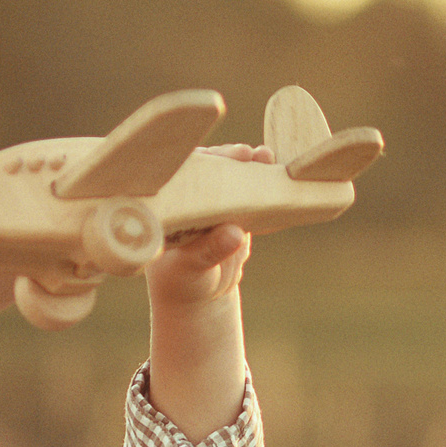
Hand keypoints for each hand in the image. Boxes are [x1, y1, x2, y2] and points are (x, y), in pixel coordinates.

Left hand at [146, 144, 276, 311]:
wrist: (201, 292)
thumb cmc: (183, 281)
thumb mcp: (191, 268)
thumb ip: (210, 250)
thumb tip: (235, 234)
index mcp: (168, 205)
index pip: (181, 174)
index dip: (199, 163)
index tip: (216, 159)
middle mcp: (189, 196)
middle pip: (209, 168)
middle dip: (228, 157)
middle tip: (247, 154)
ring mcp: (213, 199)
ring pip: (232, 177)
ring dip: (250, 165)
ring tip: (266, 157)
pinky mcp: (235, 207)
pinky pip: (250, 194)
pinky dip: (263, 184)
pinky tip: (277, 171)